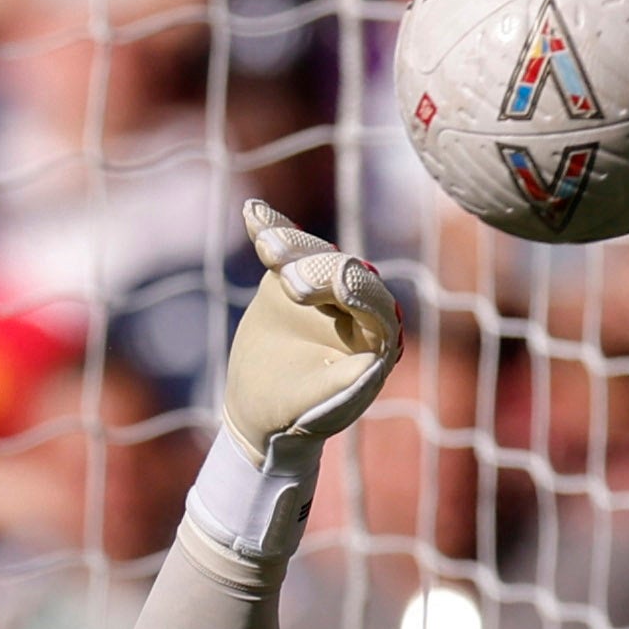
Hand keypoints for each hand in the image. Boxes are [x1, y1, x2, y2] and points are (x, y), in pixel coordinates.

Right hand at [221, 200, 402, 468]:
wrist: (262, 410)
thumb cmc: (301, 415)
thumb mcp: (322, 407)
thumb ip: (348, 384)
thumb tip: (374, 361)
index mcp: (376, 334)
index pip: (375, 304)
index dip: (360, 294)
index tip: (341, 284)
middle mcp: (355, 302)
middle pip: (343, 271)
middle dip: (318, 270)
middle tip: (290, 280)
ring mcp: (322, 284)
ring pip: (311, 255)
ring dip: (290, 246)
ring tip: (266, 243)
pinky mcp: (289, 274)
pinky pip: (281, 248)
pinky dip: (268, 230)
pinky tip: (253, 213)